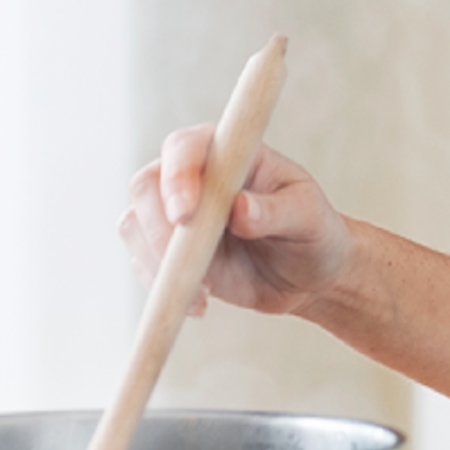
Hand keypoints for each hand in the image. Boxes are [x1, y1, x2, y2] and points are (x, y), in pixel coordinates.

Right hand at [118, 128, 353, 318]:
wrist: (309, 275)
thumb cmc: (313, 231)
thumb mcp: (308, 218)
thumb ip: (275, 211)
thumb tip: (239, 209)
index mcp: (229, 153)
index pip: (185, 147)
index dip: (178, 175)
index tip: (187, 215)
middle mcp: (194, 176)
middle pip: (147, 185)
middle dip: (159, 226)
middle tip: (188, 264)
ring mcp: (175, 213)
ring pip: (136, 225)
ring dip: (158, 262)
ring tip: (205, 291)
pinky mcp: (168, 250)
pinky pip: (141, 262)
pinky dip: (162, 286)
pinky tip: (200, 302)